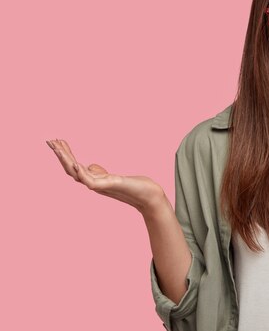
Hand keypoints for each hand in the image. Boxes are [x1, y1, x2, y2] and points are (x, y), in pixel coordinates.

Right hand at [46, 139, 165, 214]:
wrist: (149, 196)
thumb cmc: (134, 186)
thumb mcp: (114, 176)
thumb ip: (100, 172)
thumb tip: (90, 165)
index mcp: (94, 180)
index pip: (73, 166)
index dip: (65, 155)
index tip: (58, 141)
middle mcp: (94, 184)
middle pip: (71, 169)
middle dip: (60, 155)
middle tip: (50, 140)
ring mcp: (101, 186)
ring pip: (77, 174)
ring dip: (66, 160)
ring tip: (58, 148)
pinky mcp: (110, 187)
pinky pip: (91, 182)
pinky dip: (82, 173)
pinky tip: (76, 164)